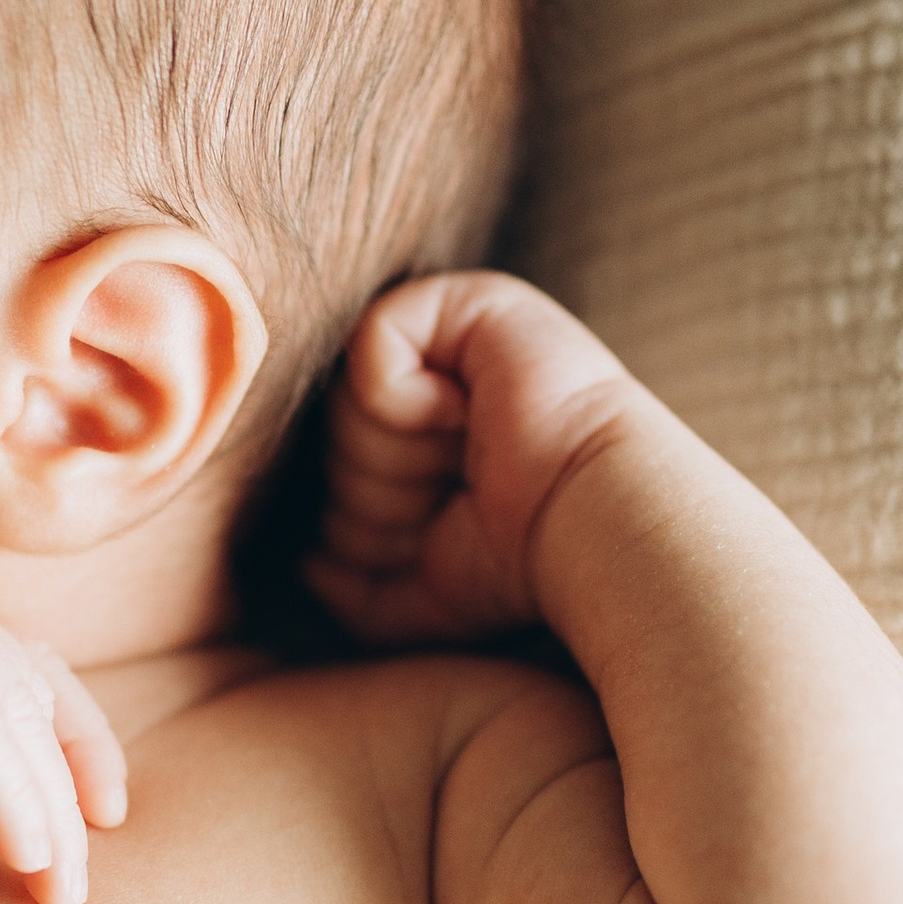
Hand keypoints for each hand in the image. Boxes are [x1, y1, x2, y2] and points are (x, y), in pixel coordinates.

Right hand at [0, 561, 126, 903]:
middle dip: (67, 792)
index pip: (30, 670)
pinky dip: (5, 791)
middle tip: (70, 886)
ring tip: (49, 883)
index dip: (79, 742)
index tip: (99, 819)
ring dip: (42, 806)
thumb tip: (16, 823)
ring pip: (14, 708)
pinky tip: (11, 849)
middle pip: (35, 690)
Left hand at [304, 271, 642, 648]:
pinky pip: (371, 347)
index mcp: (431, 440)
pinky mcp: (465, 303)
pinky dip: (406, 403)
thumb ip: (353, 587)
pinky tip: (468, 417)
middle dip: (380, 498)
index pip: (335, 473)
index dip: (367, 522)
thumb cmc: (523, 569)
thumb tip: (306, 565)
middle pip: (331, 441)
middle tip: (462, 496)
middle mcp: (439, 380)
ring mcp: (451, 336)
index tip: (446, 528)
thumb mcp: (419, 599)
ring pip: (343, 404)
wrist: (596, 532)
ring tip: (472, 462)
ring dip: (397, 460)